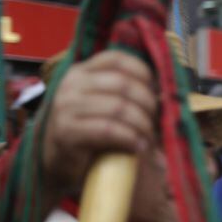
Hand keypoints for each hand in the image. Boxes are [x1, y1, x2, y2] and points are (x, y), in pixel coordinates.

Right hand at [41, 51, 156, 194]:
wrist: (57, 162)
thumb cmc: (88, 132)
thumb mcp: (104, 104)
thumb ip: (124, 92)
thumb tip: (164, 93)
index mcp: (82, 72)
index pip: (117, 59)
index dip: (143, 72)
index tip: (157, 92)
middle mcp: (72, 84)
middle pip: (123, 84)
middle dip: (148, 103)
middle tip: (157, 121)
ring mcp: (66, 106)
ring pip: (119, 107)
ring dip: (142, 124)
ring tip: (149, 137)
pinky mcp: (66, 131)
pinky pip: (108, 130)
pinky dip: (130, 138)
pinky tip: (139, 146)